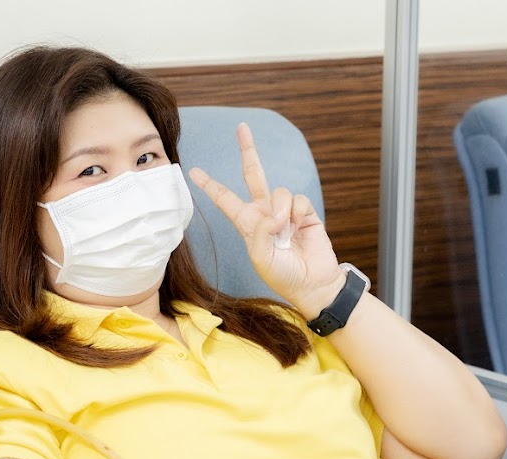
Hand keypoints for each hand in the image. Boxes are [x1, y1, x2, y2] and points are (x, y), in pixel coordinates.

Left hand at [189, 122, 346, 317]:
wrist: (313, 283)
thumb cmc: (283, 275)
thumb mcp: (261, 258)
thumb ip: (261, 233)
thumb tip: (273, 213)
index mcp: (248, 224)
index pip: (226, 200)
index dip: (211, 186)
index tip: (193, 171)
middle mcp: (264, 212)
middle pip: (254, 174)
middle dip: (248, 150)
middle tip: (241, 128)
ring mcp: (285, 210)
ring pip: (279, 192)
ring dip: (281, 210)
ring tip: (285, 231)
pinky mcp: (304, 212)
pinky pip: (297, 199)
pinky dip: (297, 212)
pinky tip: (298, 226)